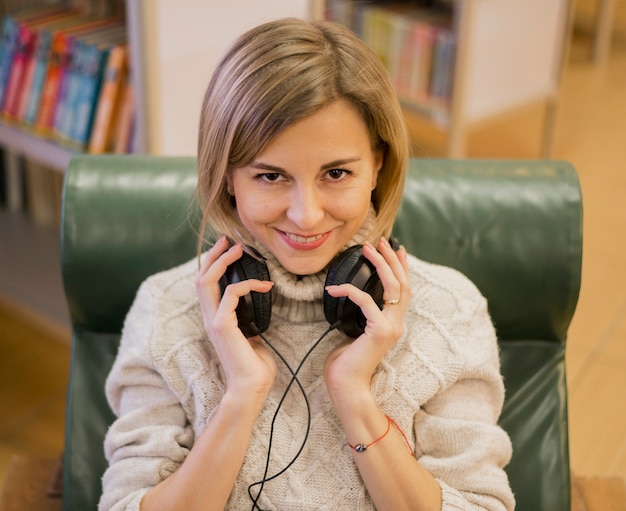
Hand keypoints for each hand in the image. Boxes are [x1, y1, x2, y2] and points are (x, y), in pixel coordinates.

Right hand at [195, 236, 275, 402]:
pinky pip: (230, 294)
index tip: (229, 250)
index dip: (214, 265)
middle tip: (228, 240)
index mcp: (216, 319)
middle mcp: (210, 318)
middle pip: (201, 277)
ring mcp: (214, 321)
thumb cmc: (254, 367)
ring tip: (239, 249)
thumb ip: (248, 324)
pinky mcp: (222, 325)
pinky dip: (247, 284)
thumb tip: (255, 316)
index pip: (208, 285)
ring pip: (206, 281)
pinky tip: (265, 285)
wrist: (251, 388)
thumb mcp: (252, 338)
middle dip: (213, 255)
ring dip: (222, 261)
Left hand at [323, 238, 410, 399]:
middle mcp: (397, 323)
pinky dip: (349, 291)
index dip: (401, 267)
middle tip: (380, 241)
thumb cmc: (345, 363)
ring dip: (381, 264)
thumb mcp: (353, 332)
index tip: (395, 249)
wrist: (347, 387)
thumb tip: (348, 299)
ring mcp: (390, 327)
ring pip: (393, 287)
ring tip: (367, 249)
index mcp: (392, 323)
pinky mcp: (379, 331)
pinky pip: (365, 301)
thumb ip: (358, 316)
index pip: (402, 289)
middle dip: (391, 259)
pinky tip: (334, 288)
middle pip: (402, 283)